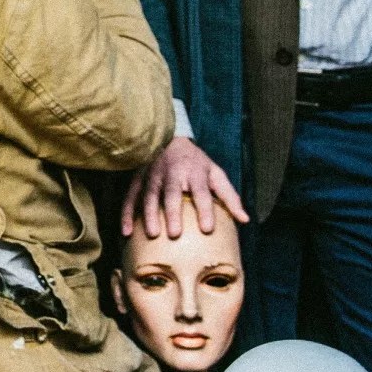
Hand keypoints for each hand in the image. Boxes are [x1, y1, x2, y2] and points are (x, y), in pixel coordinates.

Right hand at [121, 138, 249, 237]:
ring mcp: (152, 176)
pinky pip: (130, 197)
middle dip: (172, 213)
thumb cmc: (195, 162)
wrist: (168, 137)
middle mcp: (173, 174)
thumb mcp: (215, 174)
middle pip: (172, 194)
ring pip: (149, 196)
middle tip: (175, 234)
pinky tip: (126, 231)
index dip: (205, 209)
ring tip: (153, 234)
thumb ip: (229, 197)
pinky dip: (127, 214)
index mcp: (195, 173)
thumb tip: (245, 220)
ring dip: (149, 215)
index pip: (201, 192)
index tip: (207, 229)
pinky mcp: (138, 179)